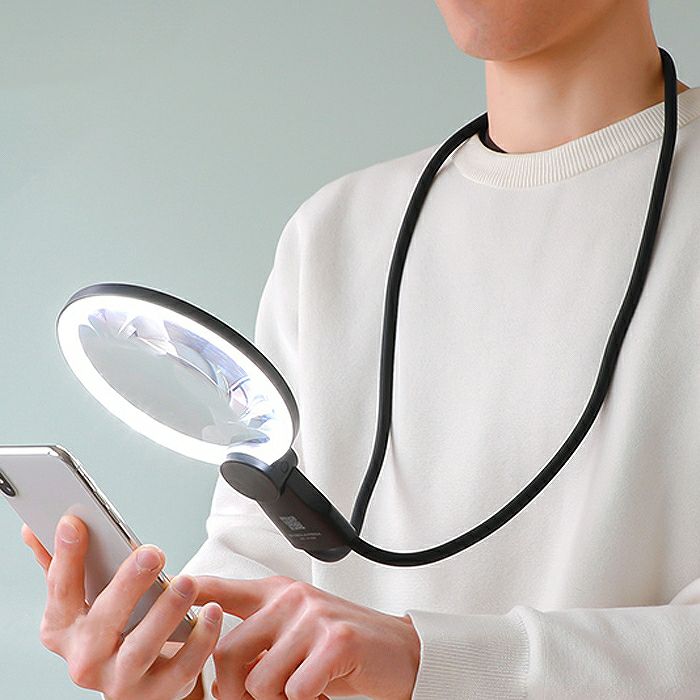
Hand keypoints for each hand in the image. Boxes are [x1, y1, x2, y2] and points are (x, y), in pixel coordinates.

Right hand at [21, 515, 222, 699]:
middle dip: (127, 585)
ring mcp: (121, 681)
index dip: (65, 557)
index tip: (75, 522)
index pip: (61, 591)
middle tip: (152, 553)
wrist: (139, 681)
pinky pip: (182, 668)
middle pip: (103, 621)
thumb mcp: (83, 601)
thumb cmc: (112, 629)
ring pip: (141, 648)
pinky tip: (212, 611)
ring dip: (166, 612)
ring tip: (187, 581)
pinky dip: (200, 640)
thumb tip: (34, 527)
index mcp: (63, 630)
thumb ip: (61, 564)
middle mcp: (86, 660)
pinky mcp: (157, 693)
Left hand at [194, 575, 420, 699]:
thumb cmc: (345, 649)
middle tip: (263, 699)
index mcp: (278, 594)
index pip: (224, 589)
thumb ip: (262, 639)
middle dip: (235, 692)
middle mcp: (291, 599)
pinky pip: (294, 690)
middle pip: (227, 653)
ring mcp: (313, 617)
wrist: (401, 655)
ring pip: (260, 680)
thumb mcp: (299, 632)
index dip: (192, 593)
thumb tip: (218, 671)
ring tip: (304, 689)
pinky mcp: (335, 641)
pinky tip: (324, 688)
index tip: (168, 592)